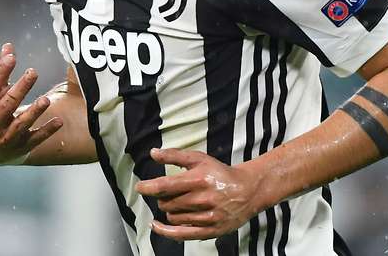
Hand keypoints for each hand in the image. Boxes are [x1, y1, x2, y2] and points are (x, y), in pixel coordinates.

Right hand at [0, 43, 62, 163]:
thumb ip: (1, 71)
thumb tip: (8, 46)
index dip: (0, 73)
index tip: (12, 58)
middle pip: (6, 105)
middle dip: (20, 89)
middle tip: (33, 72)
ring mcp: (6, 138)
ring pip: (20, 124)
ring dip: (34, 112)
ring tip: (46, 99)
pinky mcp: (21, 146)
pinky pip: (35, 139)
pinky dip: (47, 131)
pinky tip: (59, 121)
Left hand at [136, 148, 265, 240]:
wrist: (247, 191)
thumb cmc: (220, 173)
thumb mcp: (199, 159)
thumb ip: (174, 155)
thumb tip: (152, 153)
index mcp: (198, 179)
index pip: (165, 186)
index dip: (148, 187)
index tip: (139, 187)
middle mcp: (202, 199)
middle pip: (167, 203)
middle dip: (163, 197)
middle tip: (170, 192)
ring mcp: (207, 217)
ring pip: (172, 217)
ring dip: (169, 210)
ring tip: (179, 202)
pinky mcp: (210, 231)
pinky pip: (181, 234)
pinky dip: (165, 231)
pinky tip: (155, 225)